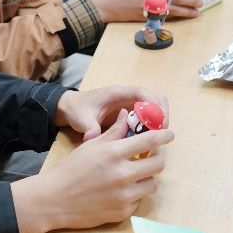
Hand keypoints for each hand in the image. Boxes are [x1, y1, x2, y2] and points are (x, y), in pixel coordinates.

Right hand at [11, 110, 174, 232]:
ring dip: (145, 178)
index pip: (149, 141)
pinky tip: (119, 190)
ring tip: (132, 175)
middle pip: (158, 164)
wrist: (55, 199)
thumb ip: (112, 132)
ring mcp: (124, 195)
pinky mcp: (123, 212)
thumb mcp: (90, 146)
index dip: (163, 136)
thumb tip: (127, 116)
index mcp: (113, 153)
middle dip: (156, 159)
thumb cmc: (70, 169)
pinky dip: (133, 194)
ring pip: (152, 184)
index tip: (169, 135)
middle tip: (148, 157)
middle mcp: (122, 174)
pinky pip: (139, 200)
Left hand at [54, 85, 168, 140]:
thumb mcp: (81, 119)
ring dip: (159, 121)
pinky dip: (152, 125)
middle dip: (162, 115)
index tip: (160, 124)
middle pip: (155, 99)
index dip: (155, 107)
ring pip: (154, 107)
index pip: (144, 94)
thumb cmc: (77, 109)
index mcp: (118, 93)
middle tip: (160, 134)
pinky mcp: (131, 111)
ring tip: (155, 139)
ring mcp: (130, 102)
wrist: (71, 107)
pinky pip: (148, 115)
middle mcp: (127, 95)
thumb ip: (89, 127)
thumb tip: (93, 138)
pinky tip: (146, 140)